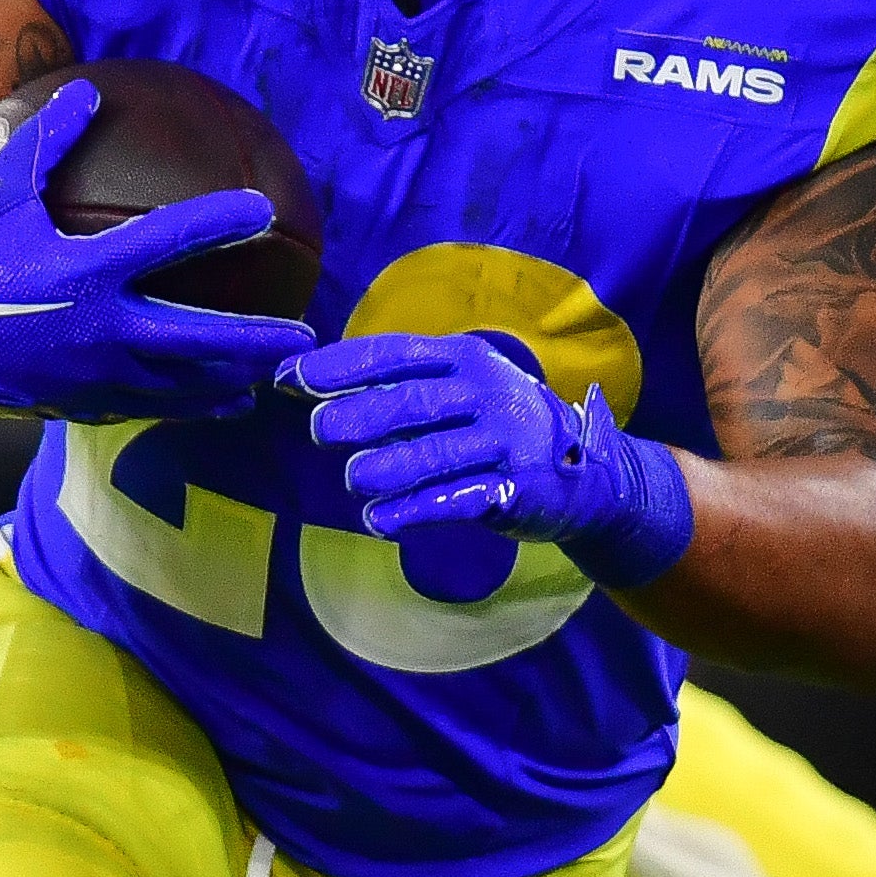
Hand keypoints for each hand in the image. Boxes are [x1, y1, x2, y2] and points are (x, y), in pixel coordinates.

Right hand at [0, 79, 302, 426]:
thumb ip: (46, 142)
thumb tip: (88, 92)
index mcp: (82, 269)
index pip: (166, 242)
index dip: (218, 222)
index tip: (261, 209)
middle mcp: (98, 328)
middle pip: (196, 338)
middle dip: (256, 340)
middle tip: (306, 335)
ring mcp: (95, 374)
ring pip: (183, 384)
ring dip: (235, 377)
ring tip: (278, 372)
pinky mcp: (86, 404)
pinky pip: (154, 405)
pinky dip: (195, 403)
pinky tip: (227, 397)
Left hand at [290, 331, 695, 585]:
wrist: (585, 475)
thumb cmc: (499, 427)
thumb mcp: (462, 392)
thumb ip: (400, 389)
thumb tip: (313, 391)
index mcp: (466, 359)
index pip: (394, 354)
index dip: (340, 366)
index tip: (291, 379)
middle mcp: (488, 393)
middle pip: (410, 403)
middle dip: (356, 416)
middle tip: (319, 432)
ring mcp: (506, 441)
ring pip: (432, 455)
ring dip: (383, 470)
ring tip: (354, 481)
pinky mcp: (517, 488)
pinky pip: (455, 501)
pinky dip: (411, 513)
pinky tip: (379, 521)